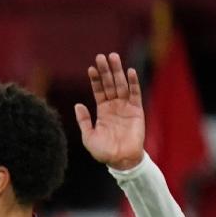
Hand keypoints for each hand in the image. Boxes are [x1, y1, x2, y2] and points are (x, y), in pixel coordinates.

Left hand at [75, 51, 145, 170]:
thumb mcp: (88, 136)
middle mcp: (114, 106)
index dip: (95, 80)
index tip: (90, 68)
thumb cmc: (103, 151)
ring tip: (113, 58)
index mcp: (103, 111)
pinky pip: (135, 93)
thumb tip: (77, 104)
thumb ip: (83, 120)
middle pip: (110, 84)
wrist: (120, 160)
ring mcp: (126, 107)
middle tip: (101, 56)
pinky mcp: (137, 110)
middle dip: (106, 70)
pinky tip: (129, 71)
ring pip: (121, 85)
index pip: (98, 91)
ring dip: (118, 71)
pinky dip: (133, 82)